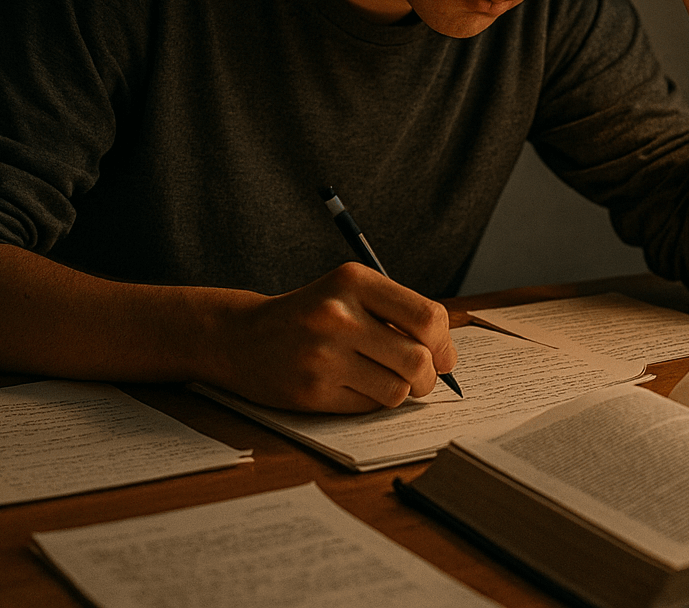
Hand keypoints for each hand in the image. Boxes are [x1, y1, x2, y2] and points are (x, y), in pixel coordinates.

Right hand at [214, 261, 456, 413]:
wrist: (241, 337)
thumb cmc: (310, 315)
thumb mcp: (349, 292)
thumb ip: (397, 313)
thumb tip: (447, 356)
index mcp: (354, 281)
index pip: (428, 317)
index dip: (444, 344)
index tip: (442, 356)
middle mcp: (338, 315)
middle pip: (418, 359)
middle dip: (428, 377)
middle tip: (420, 379)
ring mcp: (323, 355)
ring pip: (397, 390)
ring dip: (402, 392)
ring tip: (387, 382)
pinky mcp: (311, 391)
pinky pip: (368, 407)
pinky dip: (372, 402)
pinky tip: (354, 387)